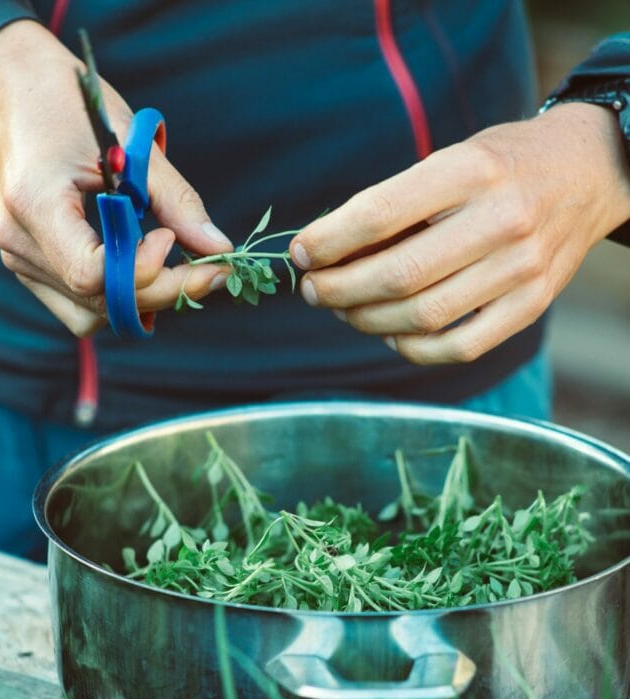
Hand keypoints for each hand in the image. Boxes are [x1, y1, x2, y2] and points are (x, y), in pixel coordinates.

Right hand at [0, 20, 231, 335]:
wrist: (18, 92)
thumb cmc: (75, 107)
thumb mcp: (132, 144)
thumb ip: (177, 203)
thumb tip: (219, 249)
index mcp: (35, 203)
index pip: (93, 274)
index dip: (143, 268)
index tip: (170, 237)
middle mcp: (18, 241)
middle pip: (98, 301)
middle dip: (162, 291)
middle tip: (208, 268)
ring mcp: (18, 259)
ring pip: (91, 315)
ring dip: (142, 299)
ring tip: (170, 262)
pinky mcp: (28, 267)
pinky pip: (79, 307)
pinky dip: (118, 296)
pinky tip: (141, 265)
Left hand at [291, 104, 629, 364]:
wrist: (589, 172)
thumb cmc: (501, 167)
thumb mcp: (451, 159)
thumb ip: (395, 204)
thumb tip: (325, 254)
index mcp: (470, 171)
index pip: (379, 214)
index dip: (328, 241)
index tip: (300, 254)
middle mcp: (501, 220)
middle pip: (398, 276)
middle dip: (339, 290)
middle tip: (313, 290)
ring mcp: (521, 268)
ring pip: (422, 318)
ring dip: (367, 321)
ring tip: (344, 310)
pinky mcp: (531, 305)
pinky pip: (458, 347)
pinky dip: (412, 349)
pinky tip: (391, 335)